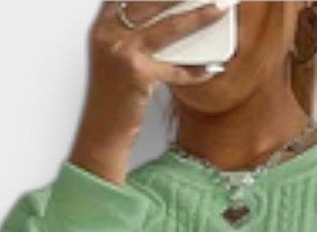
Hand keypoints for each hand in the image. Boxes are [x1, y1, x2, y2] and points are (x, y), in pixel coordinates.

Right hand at [70, 3, 228, 181]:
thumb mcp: (114, 59)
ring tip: (215, 11)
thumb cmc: (110, 100)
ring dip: (197, 18)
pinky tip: (209, 69)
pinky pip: (175, 68)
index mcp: (102, 27)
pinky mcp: (138, 73)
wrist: (101, 133)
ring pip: (168, 27)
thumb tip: (168, 20)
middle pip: (151, 2)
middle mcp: (110, 34)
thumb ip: (132, 36)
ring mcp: (123, 52)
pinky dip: (194, 71)